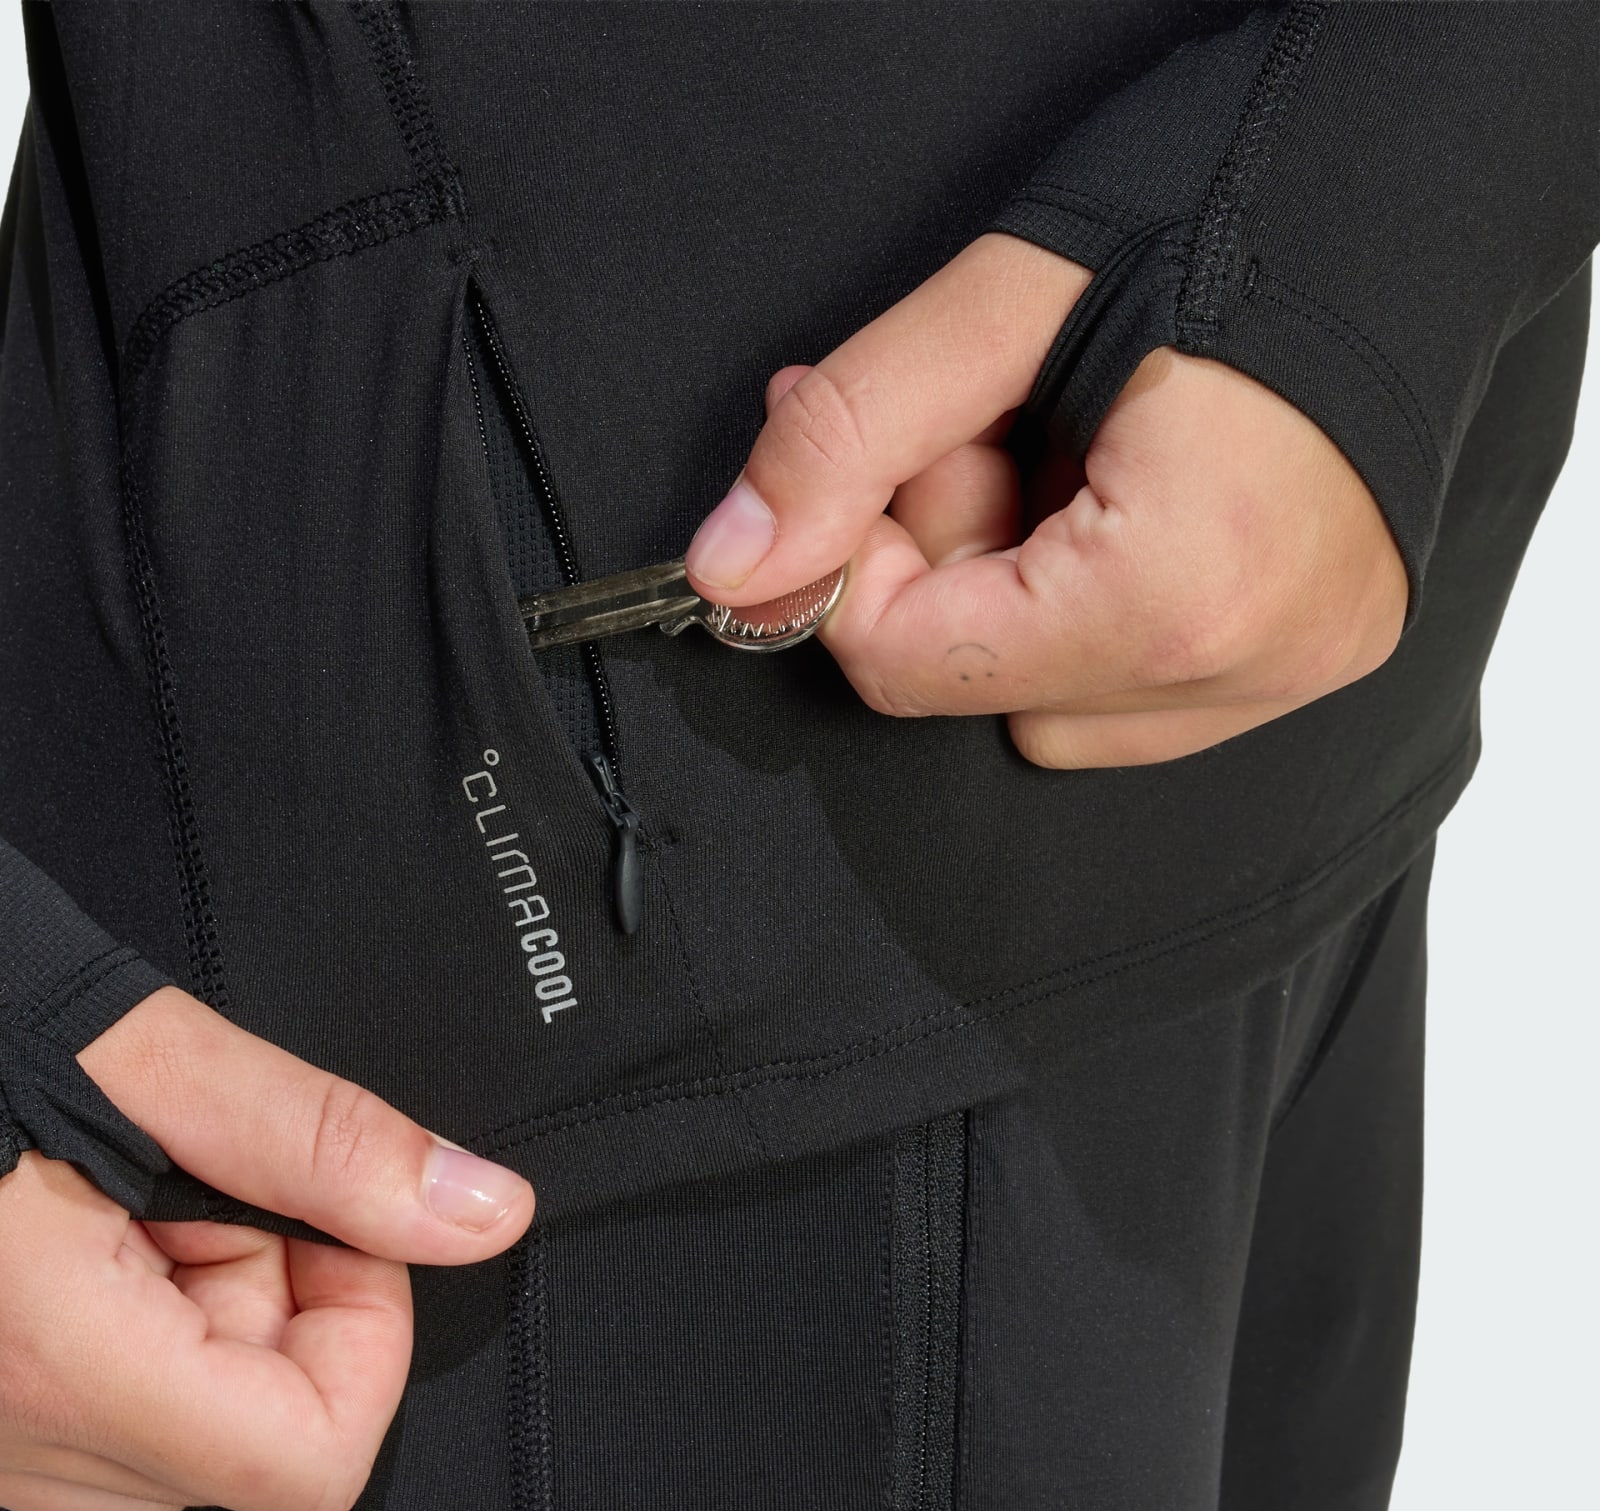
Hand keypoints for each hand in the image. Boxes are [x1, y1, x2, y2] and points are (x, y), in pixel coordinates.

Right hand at [0, 988, 532, 1510]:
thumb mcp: (152, 1051)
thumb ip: (330, 1151)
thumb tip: (484, 1215)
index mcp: (40, 1349)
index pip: (301, 1464)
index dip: (361, 1340)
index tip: (329, 1225)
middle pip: (227, 1461)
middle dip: (263, 1314)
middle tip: (202, 1183)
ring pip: (144, 1457)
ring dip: (183, 1327)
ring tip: (119, 1191)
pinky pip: (49, 1433)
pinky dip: (100, 1344)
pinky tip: (61, 1226)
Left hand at [684, 234, 1408, 767]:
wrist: (1424, 166)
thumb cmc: (1241, 199)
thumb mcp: (1003, 302)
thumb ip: (846, 440)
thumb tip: (731, 566)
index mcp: (1177, 593)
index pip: (912, 666)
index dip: (850, 564)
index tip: (855, 468)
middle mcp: (1247, 664)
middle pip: (977, 685)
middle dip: (944, 556)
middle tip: (986, 424)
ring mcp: (1293, 669)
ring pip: (1047, 700)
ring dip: (1015, 590)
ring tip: (1075, 453)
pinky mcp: (1310, 654)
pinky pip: (1133, 690)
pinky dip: (1088, 607)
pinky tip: (1125, 497)